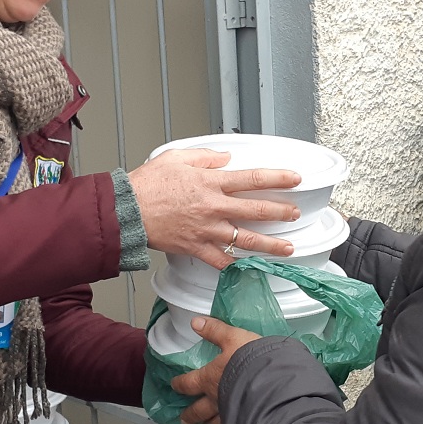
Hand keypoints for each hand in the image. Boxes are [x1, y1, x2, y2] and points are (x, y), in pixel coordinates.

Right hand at [129, 149, 301, 267]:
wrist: (126, 211)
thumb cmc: (146, 185)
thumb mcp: (176, 158)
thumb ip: (204, 157)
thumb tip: (224, 157)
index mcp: (210, 183)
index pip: (253, 178)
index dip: (278, 178)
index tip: (294, 178)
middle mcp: (213, 207)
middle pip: (257, 210)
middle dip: (281, 212)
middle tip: (296, 214)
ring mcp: (207, 230)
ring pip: (246, 239)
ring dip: (270, 244)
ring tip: (287, 248)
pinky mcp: (196, 248)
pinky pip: (221, 261)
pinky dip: (236, 265)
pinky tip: (249, 266)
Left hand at [169, 316, 264, 423]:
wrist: (273, 380)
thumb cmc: (252, 359)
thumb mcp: (233, 337)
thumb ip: (215, 330)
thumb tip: (197, 323)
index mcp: (210, 378)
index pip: (188, 384)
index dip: (180, 384)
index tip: (175, 386)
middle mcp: (216, 399)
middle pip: (198, 410)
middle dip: (190, 415)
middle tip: (184, 419)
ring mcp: (230, 413)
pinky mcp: (245, 421)